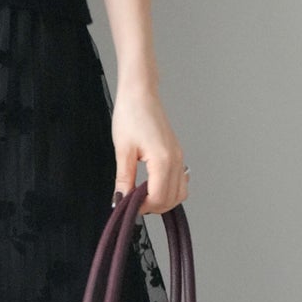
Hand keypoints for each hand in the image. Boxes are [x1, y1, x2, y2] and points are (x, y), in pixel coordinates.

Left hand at [110, 81, 189, 213]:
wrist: (140, 93)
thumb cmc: (131, 114)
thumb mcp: (123, 150)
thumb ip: (124, 179)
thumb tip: (121, 200)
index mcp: (163, 160)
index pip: (159, 198)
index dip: (143, 207)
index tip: (128, 206)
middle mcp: (176, 160)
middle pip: (172, 199)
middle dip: (153, 207)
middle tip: (132, 203)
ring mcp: (179, 157)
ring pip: (180, 192)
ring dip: (163, 200)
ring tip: (141, 195)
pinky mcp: (177, 154)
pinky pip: (180, 181)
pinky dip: (169, 189)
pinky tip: (152, 185)